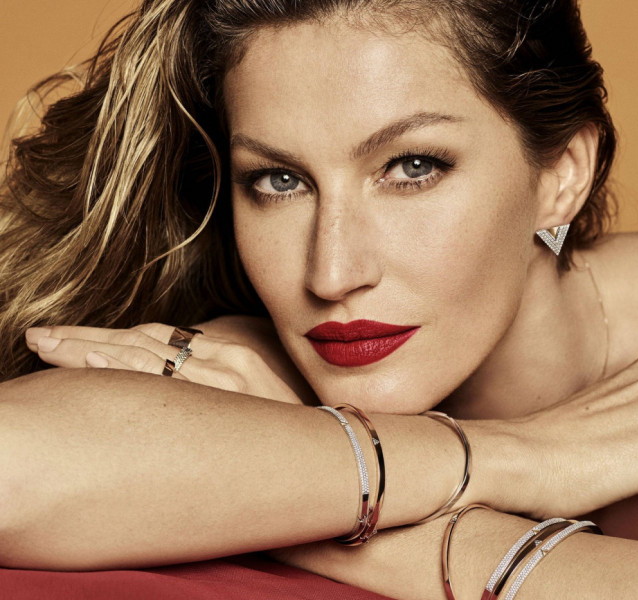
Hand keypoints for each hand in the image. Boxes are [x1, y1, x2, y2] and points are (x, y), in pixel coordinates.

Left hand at [24, 322, 302, 403]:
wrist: (339, 449)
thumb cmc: (299, 419)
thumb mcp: (264, 385)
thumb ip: (227, 375)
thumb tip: (194, 370)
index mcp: (228, 349)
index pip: (154, 337)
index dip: (107, 336)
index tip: (68, 338)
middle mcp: (224, 356)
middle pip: (139, 343)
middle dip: (83, 340)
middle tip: (39, 337)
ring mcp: (224, 376)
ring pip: (143, 358)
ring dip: (90, 351)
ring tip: (46, 346)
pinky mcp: (227, 399)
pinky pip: (165, 384)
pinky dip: (126, 370)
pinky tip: (94, 363)